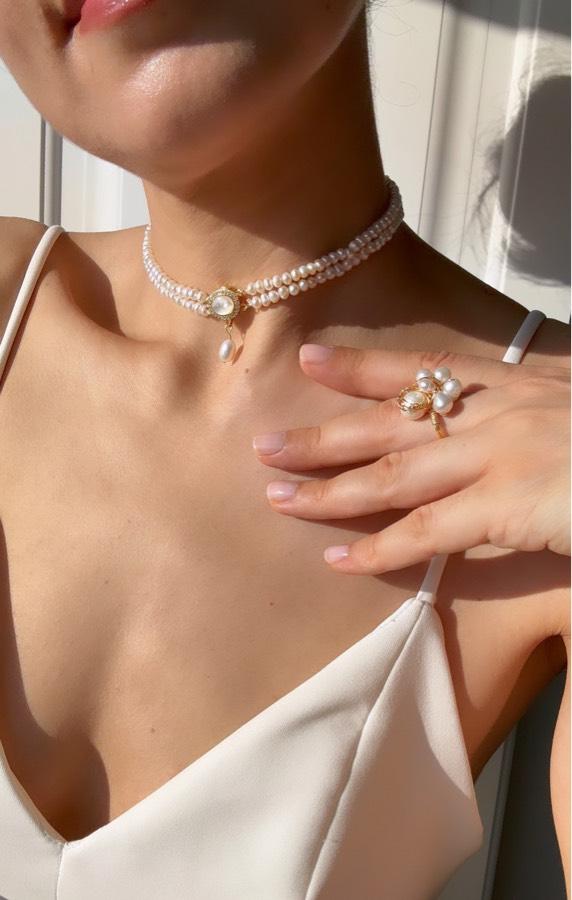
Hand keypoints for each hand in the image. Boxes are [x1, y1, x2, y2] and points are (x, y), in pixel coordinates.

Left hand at [252, 343, 569, 574]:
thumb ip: (539, 417)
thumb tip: (504, 441)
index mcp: (519, 384)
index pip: (425, 370)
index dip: (363, 367)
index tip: (312, 361)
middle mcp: (500, 411)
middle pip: (390, 423)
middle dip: (322, 433)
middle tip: (262, 442)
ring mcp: (502, 454)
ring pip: (393, 475)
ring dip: (329, 489)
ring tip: (275, 498)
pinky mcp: (511, 502)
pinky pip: (428, 531)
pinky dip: (380, 549)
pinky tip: (339, 560)